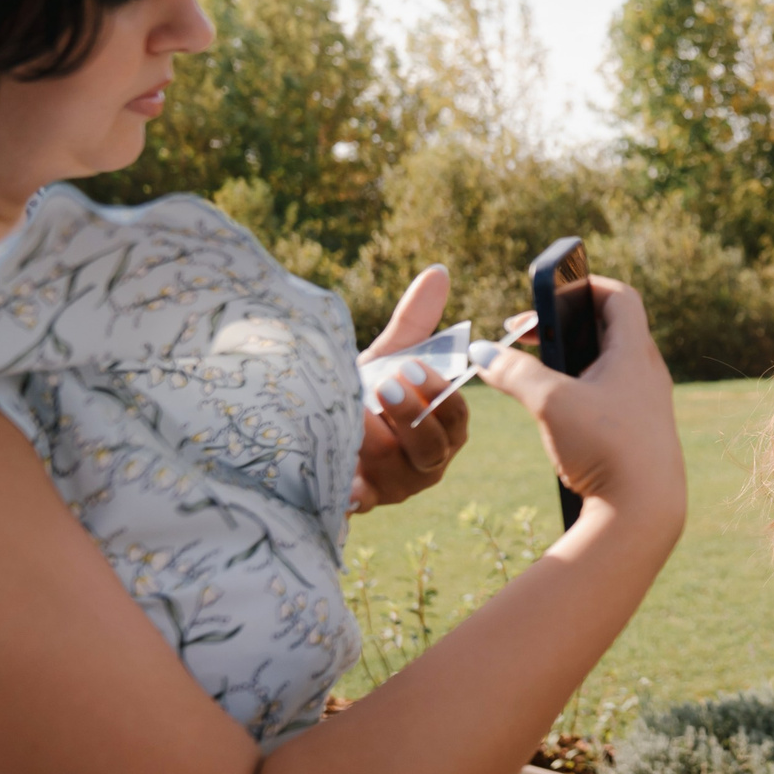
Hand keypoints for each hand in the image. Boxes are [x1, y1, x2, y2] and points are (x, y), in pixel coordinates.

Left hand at [351, 266, 471, 515]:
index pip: (457, 417)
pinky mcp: (361, 502)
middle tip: (384, 386)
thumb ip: (414, 321)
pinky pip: (361, 501)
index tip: (409, 366)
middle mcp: (428, 463)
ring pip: (397, 471)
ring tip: (348, 413)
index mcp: (444, 429)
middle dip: (410, 417)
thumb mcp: (386, 357)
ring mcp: (395, 487)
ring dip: (372, 438)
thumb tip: (438, 272)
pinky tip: (342, 479)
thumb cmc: (363, 392)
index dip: (436, 393)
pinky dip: (352, 491)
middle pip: (433, 449)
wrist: (316, 424)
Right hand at [477, 276, 685, 524]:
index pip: (619, 296)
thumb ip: (513, 372)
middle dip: (564, 326)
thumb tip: (481, 353)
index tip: (548, 296)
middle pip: (609, 329)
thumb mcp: (549, 402)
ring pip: (608, 366)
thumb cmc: (605, 448)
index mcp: (635, 353)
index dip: (584, 285)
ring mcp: (647, 406)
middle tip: (525, 338)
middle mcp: (647, 374)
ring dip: (571, 362)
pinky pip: (611, 397)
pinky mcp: (640, 435)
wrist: (643, 515)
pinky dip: (582, 391)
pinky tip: (556, 414)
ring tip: (535, 375)